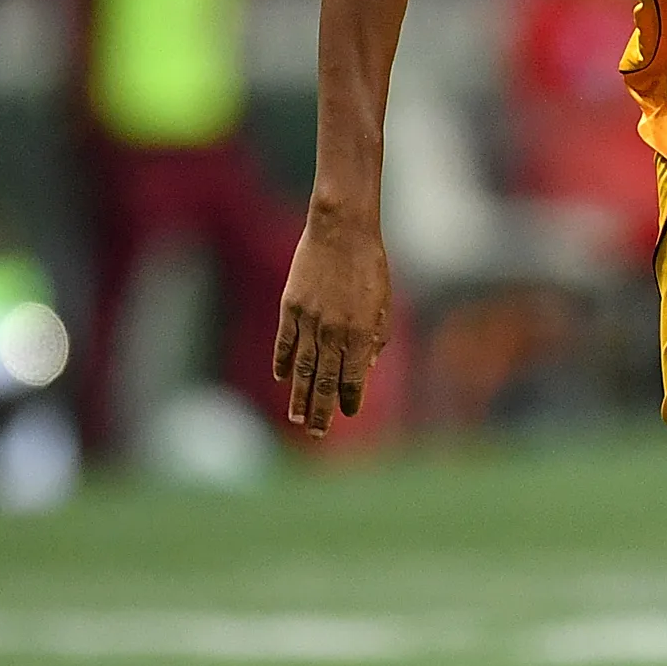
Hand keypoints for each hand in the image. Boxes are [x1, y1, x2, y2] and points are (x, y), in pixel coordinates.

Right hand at [275, 203, 391, 435]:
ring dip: (299, 396)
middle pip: (324, 381)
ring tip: (297, 418)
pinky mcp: (290, 307)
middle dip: (321, 410)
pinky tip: (283, 379)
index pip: (353, 377)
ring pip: (301, 369)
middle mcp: (333, 333)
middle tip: (317, 434)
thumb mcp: (383, 303)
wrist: (341, 231)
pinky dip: (283, 362)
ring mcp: (309, 321)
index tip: (348, 412)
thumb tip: (365, 367)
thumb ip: (375, 337)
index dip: (349, 397)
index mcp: (360, 333)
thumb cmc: (370, 265)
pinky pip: (285, 342)